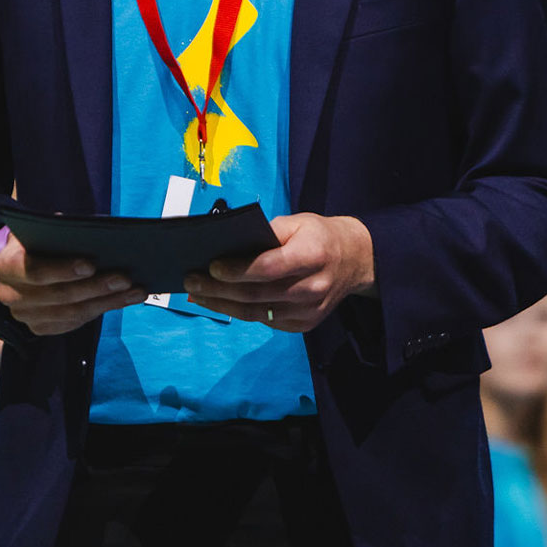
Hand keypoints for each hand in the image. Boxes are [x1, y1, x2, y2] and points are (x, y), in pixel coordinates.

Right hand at [0, 231, 147, 334]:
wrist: (17, 266)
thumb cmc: (35, 243)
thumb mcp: (39, 230)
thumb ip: (57, 230)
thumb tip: (92, 231)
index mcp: (7, 266)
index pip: (34, 271)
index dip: (63, 270)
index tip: (91, 264)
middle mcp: (11, 296)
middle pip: (59, 296)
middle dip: (95, 287)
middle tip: (124, 278)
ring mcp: (26, 316)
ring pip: (72, 313)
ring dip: (107, 302)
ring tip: (134, 291)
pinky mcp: (40, 328)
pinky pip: (75, 323)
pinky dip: (101, 311)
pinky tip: (123, 300)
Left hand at [185, 213, 374, 331]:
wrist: (355, 261)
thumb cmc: (318, 236)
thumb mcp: (297, 221)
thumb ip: (266, 232)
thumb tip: (228, 244)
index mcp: (312, 255)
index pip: (269, 268)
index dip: (238, 270)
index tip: (212, 266)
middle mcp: (313, 287)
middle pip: (258, 294)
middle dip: (219, 289)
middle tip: (191, 281)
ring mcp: (309, 310)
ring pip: (257, 313)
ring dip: (222, 305)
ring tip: (197, 294)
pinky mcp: (305, 324)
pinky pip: (266, 321)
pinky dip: (240, 312)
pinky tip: (220, 302)